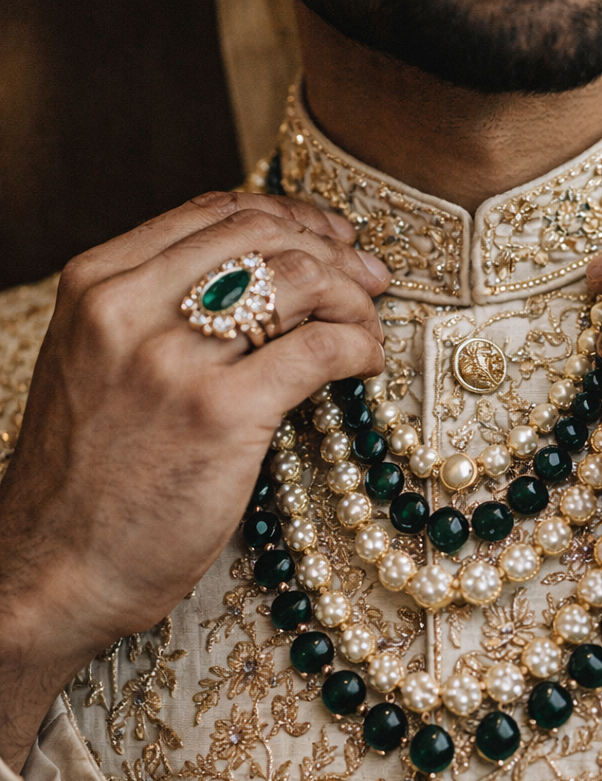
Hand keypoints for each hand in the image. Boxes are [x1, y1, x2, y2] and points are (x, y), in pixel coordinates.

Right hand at [0, 192, 388, 771]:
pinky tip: (365, 364)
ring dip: (353, 298)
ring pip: (300, 279)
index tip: (329, 238)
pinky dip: (360, 345)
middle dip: (333, 250)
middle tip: (369, 279)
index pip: (217, 211)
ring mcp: (173, 359)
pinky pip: (320, 347)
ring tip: (366, 328)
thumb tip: (260, 276)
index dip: (291, 215)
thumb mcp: (97, 365)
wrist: (53, 569)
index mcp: (99, 284)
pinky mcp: (221, 413)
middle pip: (266, 234)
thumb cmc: (88, 476)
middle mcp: (129, 306)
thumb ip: (158, 311)